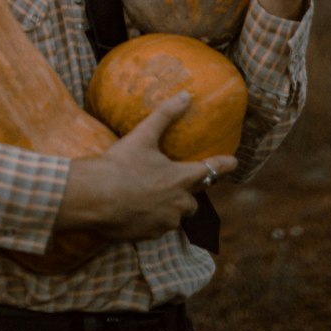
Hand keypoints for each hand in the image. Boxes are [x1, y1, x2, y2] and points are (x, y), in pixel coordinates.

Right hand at [54, 92, 236, 240]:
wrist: (95, 198)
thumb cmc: (121, 164)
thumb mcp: (143, 135)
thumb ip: (166, 115)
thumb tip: (186, 95)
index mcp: (181, 178)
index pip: (211, 171)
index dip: (224, 165)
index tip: (235, 162)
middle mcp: (178, 203)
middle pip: (193, 199)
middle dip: (189, 191)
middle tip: (181, 181)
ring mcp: (164, 222)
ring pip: (176, 215)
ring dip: (172, 206)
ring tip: (155, 195)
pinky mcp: (149, 235)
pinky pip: (159, 227)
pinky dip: (154, 218)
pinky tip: (139, 209)